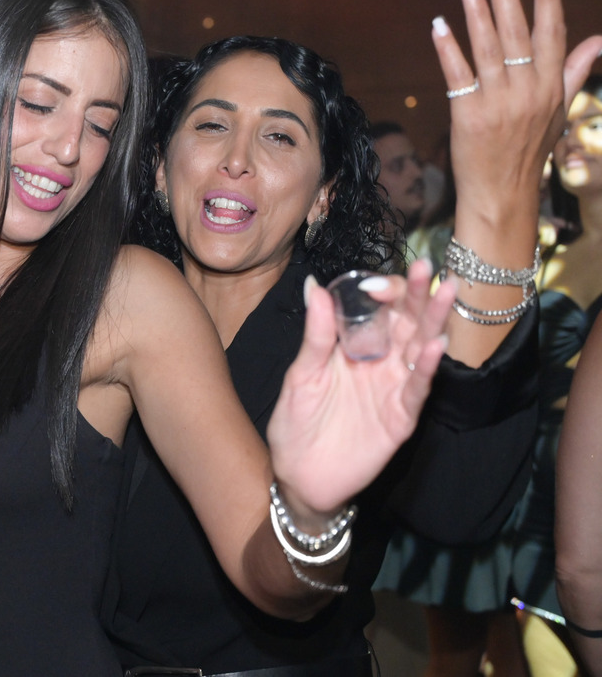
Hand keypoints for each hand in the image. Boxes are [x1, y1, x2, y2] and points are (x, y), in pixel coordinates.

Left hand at [267, 260, 454, 515]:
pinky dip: (425, 367)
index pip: (379, 310)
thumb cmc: (296, 423)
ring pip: (420, 348)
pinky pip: (417, 389)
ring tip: (445, 292)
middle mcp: (381, 363)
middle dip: (417, 295)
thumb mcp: (301, 375)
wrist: (298, 475)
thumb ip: (315, 334)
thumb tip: (315, 285)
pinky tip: (434, 347)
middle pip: (406, 322)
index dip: (382, 292)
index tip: (373, 281)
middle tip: (428, 267)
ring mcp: (393, 389)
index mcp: (355, 347)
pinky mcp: (400, 418)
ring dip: (433, 321)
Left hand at [432, 0, 567, 215]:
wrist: (503, 195)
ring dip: (476, 12)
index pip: (553, 32)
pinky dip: (447, 49)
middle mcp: (528, 91)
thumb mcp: (559, 111)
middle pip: (518, 32)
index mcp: (552, 86)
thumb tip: (598, 41)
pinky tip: (438, 25)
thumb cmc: (530, 151)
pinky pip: (457, 76)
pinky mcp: (469, 116)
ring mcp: (499, 103)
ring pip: (488, 48)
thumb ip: (574, 72)